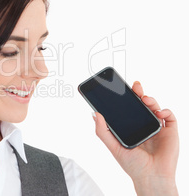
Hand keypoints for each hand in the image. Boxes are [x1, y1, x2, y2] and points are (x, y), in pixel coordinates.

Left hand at [92, 81, 178, 195]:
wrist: (151, 177)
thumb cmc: (133, 165)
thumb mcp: (113, 147)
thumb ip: (103, 131)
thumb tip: (94, 113)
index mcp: (131, 127)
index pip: (128, 108)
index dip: (126, 97)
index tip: (120, 87)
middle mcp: (144, 125)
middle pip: (142, 104)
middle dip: (139, 92)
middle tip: (135, 86)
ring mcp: (157, 127)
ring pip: (155, 107)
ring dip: (150, 99)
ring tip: (145, 98)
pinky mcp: (170, 131)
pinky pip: (169, 116)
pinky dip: (165, 110)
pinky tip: (158, 111)